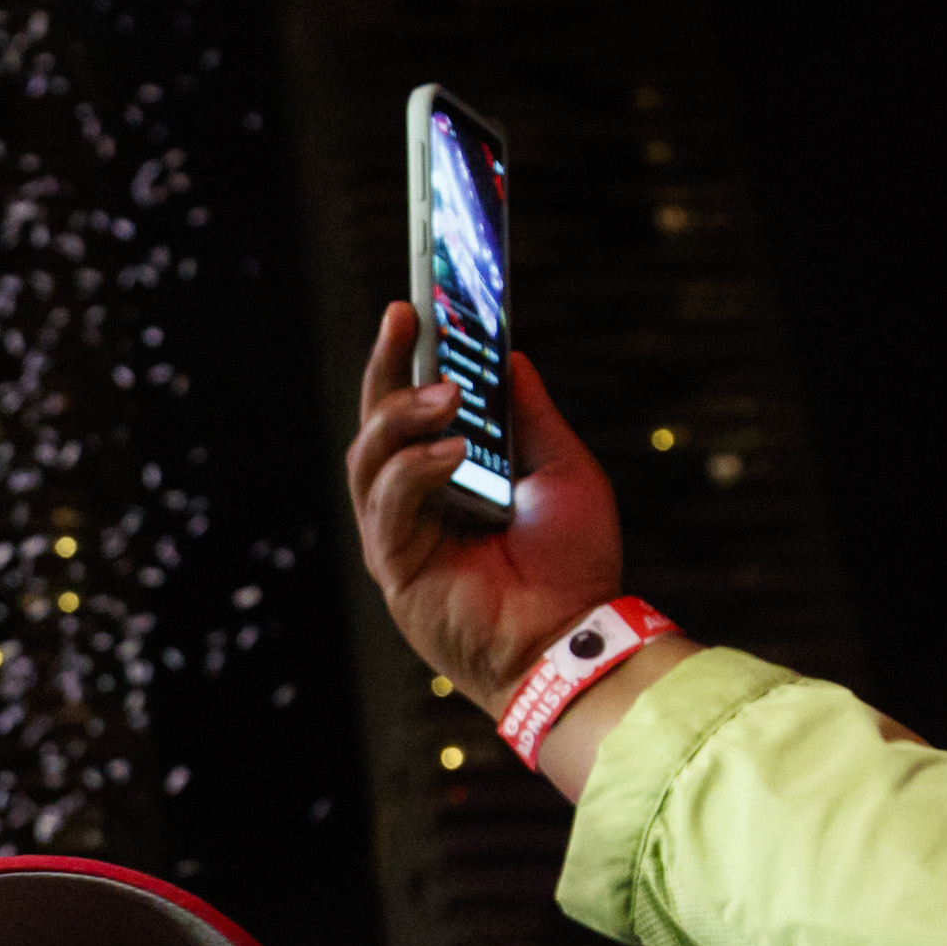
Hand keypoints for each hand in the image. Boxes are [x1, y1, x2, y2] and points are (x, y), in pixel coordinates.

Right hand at [349, 297, 638, 713]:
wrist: (577, 636)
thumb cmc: (574, 565)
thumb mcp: (561, 468)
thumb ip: (528, 415)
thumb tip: (509, 356)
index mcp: (448, 480)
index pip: (412, 410)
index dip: (405, 360)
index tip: (412, 309)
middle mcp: (414, 505)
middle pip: (376, 424)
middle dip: (386, 368)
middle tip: (403, 319)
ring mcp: (397, 536)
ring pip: (369, 458)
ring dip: (402, 416)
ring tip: (448, 395)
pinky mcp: (394, 566)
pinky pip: (387, 503)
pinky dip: (416, 468)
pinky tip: (454, 452)